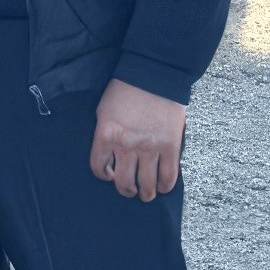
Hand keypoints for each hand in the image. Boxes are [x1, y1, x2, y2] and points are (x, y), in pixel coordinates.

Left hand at [91, 79, 187, 199]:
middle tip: (130, 191)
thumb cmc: (125, 90)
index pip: (99, 167)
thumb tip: (110, 156)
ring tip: (147, 194)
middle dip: (126, 190)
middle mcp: (127, 145)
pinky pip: (169, 175)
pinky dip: (166, 185)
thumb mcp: (104, 112)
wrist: (154, 76)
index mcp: (106, 135)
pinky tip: (163, 187)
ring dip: (147, 193)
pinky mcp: (170, 146)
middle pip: (124, 181)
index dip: (104, 175)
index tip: (110, 175)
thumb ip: (106, 135)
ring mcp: (150, 147)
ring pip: (147, 183)